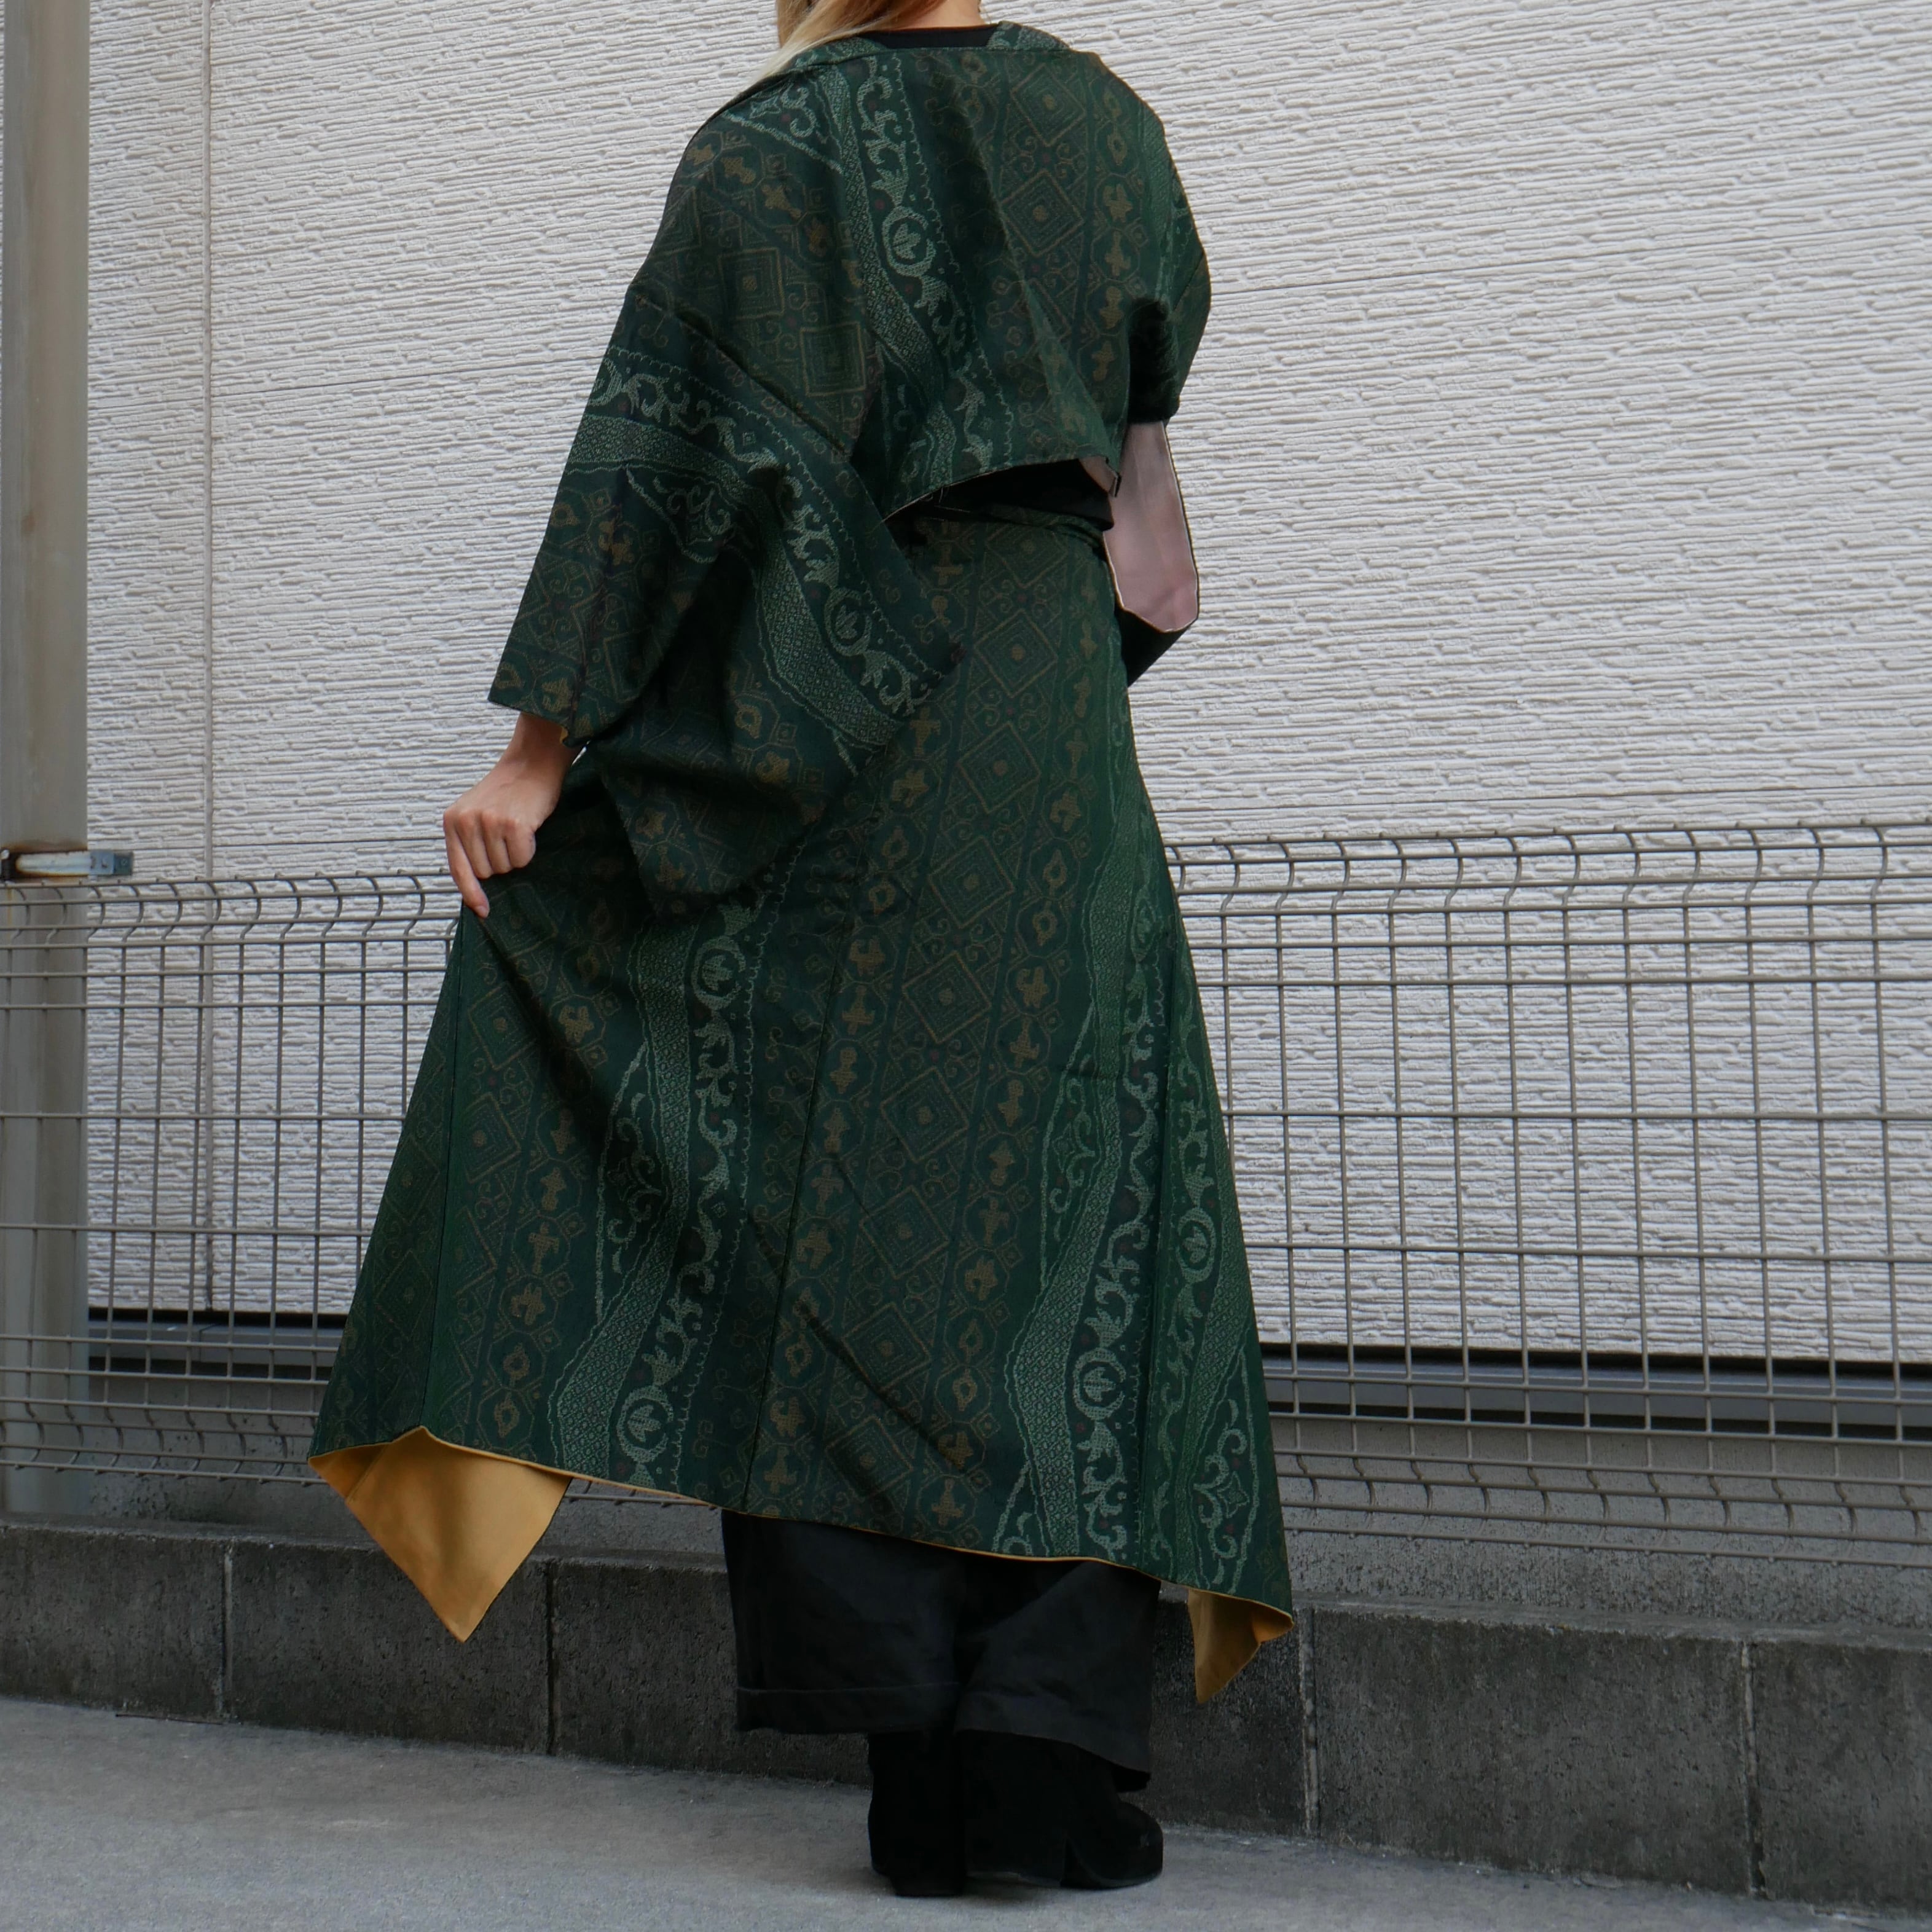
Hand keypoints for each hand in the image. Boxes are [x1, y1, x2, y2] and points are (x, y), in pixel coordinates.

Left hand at [443, 713, 575, 917]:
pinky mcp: (513, 825)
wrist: (531, 764)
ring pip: (505, 867)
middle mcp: (466, 822)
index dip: (471, 893)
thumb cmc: (508, 794)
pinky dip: (529, 850)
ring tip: (517, 829)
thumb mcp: (476, 814)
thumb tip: (477, 889)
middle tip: (508, 837)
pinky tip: (529, 828)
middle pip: (486, 872)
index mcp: (452, 821)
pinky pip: (522, 859)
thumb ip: (470, 843)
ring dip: (516, 855)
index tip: (483, 911)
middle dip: (501, 862)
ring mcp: (488, 823)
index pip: (458, 868)